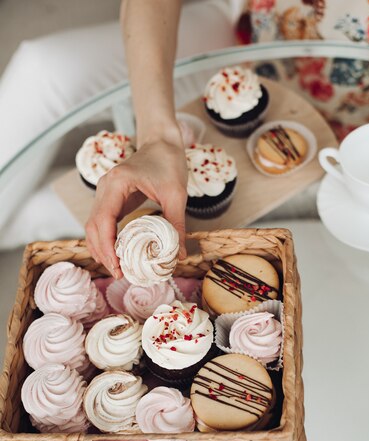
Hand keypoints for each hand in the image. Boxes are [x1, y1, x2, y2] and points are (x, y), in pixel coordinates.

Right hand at [86, 129, 187, 278]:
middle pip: (92, 226)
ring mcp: (104, 193)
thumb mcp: (176, 194)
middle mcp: (104, 187)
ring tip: (117, 268)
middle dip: (102, 252)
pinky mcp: (110, 199)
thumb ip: (177, 224)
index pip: (102, 220)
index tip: (117, 266)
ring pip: (93, 226)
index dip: (107, 247)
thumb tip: (179, 256)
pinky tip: (117, 255)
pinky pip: (102, 223)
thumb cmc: (169, 162)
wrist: (162, 143)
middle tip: (118, 273)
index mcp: (116, 183)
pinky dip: (105, 240)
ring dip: (101, 249)